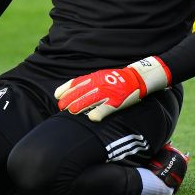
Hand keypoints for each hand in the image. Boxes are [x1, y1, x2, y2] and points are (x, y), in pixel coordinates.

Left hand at [54, 56, 170, 121]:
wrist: (137, 78)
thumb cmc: (116, 79)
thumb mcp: (101, 76)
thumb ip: (88, 83)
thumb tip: (73, 91)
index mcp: (95, 77)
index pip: (76, 83)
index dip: (65, 90)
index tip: (57, 96)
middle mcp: (99, 83)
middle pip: (80, 92)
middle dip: (69, 100)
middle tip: (62, 107)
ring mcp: (108, 92)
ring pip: (90, 100)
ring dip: (79, 106)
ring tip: (71, 112)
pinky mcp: (116, 101)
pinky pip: (105, 108)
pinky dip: (97, 113)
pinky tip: (90, 118)